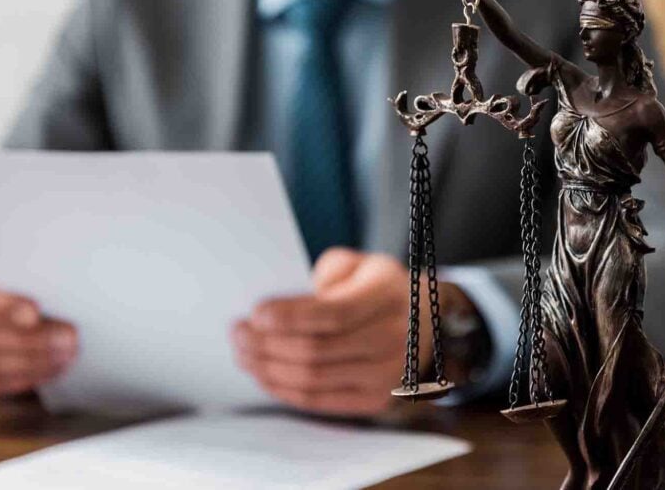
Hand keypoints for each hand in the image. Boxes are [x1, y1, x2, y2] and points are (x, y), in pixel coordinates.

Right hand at [0, 250, 77, 399]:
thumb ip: (24, 270)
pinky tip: (44, 372)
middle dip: (29, 340)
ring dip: (29, 363)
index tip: (37, 312)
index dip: (0, 307)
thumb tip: (60, 283)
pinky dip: (16, 381)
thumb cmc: (4, 276)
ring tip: (64, 356)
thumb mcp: (10, 262)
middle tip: (68, 339)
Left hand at [232, 248, 426, 416]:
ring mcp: (386, 375)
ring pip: (312, 380)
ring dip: (268, 369)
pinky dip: (284, 389)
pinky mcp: (375, 400)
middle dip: (267, 344)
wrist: (427, 322)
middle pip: (316, 351)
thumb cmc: (380, 289)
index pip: (332, 314)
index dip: (289, 317)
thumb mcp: (362, 263)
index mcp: (387, 297)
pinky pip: (319, 401)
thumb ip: (328, 272)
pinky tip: (264, 373)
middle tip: (237, 333)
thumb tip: (285, 302)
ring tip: (243, 354)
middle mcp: (392, 339)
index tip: (255, 313)